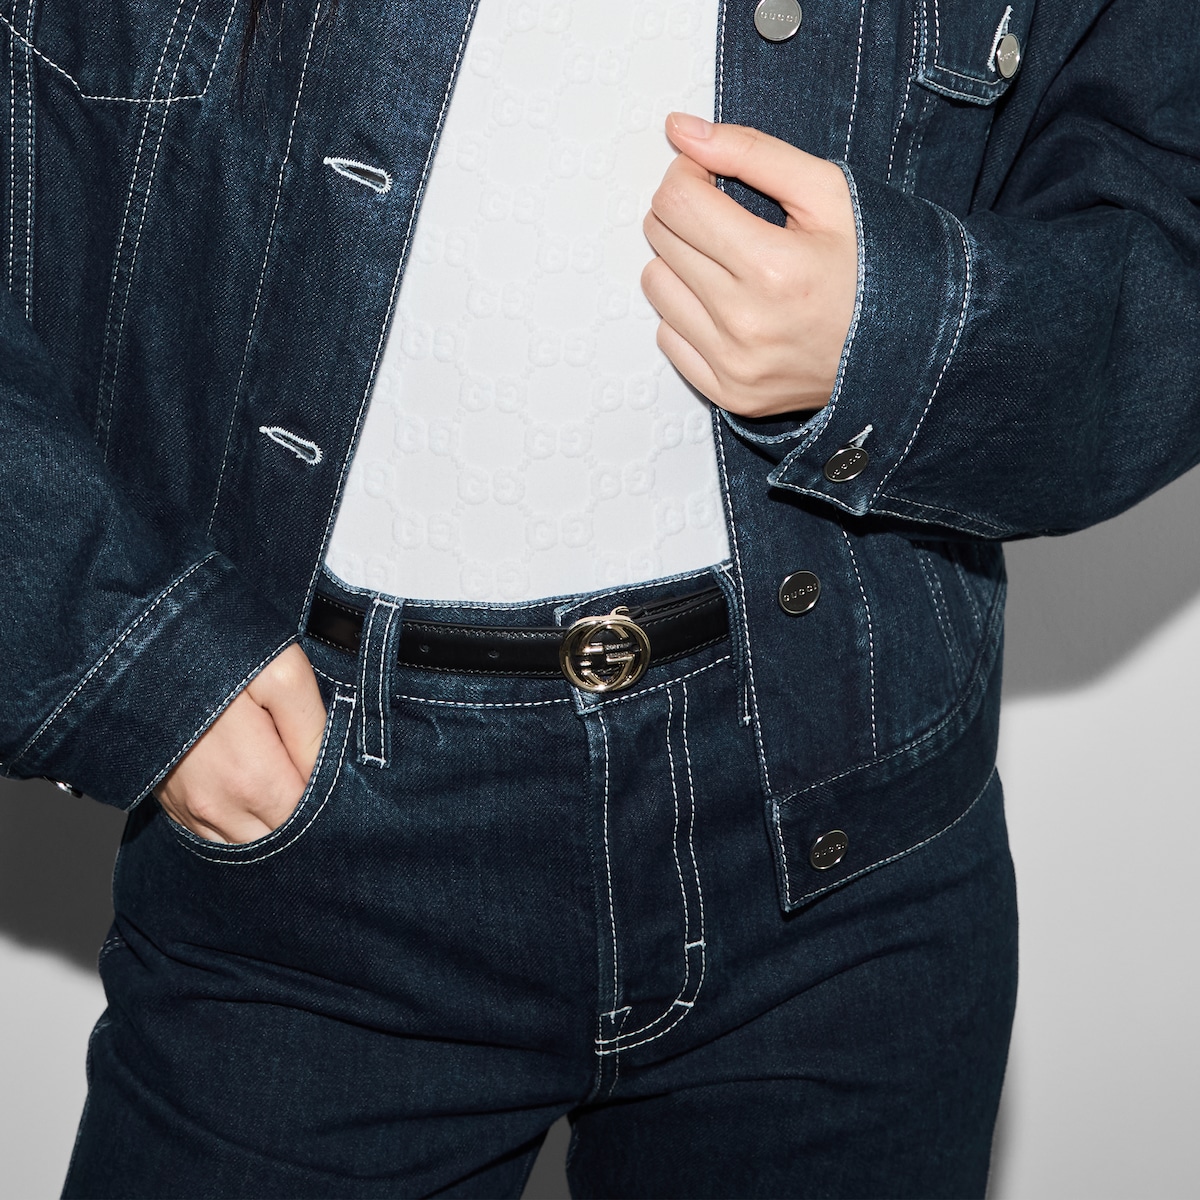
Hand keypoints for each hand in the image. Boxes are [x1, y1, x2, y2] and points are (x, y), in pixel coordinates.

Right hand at [156, 644, 326, 843]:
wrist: (135, 649)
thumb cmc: (214, 654)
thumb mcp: (283, 675)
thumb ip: (314, 730)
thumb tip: (332, 769)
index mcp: (254, 781)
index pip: (312, 820)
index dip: (331, 799)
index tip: (337, 775)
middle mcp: (220, 809)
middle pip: (281, 839)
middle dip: (304, 819)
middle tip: (310, 776)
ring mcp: (191, 812)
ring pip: (247, 846)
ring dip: (270, 826)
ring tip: (282, 783)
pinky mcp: (172, 806)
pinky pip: (215, 838)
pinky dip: (239, 826)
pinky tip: (251, 795)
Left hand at [642, 113, 857, 418]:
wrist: (908, 348)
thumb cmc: (872, 265)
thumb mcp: (828, 192)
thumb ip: (751, 152)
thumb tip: (679, 130)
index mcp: (773, 267)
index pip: (677, 202)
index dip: (686, 177)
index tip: (710, 179)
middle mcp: (746, 323)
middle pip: (661, 240)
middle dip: (686, 215)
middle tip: (727, 219)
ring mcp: (733, 364)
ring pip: (656, 286)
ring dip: (681, 265)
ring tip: (730, 265)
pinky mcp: (727, 392)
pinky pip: (667, 336)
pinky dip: (688, 315)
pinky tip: (729, 306)